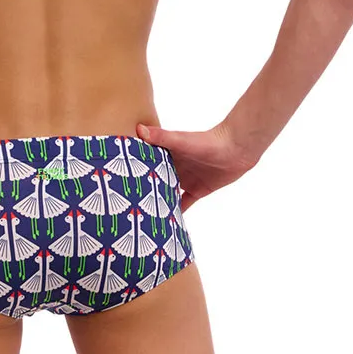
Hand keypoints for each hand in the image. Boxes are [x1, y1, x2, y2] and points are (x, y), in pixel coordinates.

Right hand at [136, 120, 255, 212]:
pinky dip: (177, 212)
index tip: (116, 180)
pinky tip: (166, 224)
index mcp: (166, 153)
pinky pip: (184, 203)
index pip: (145, 163)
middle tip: (125, 205)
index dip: (133, 170)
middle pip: (154, 180)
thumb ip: (161, 137)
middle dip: (142, 190)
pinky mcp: (197, 190)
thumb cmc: (208, 141)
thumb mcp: (181, 140)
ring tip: (141, 217)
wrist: (236, 150)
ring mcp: (185, 179)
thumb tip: (138, 128)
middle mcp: (173, 166)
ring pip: (166, 193)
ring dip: (157, 202)